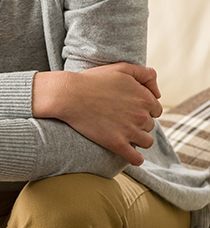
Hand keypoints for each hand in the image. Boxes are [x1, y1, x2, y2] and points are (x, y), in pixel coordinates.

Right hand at [33, 63, 161, 165]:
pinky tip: (130, 155)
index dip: (143, 109)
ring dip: (137, 139)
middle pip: (149, 125)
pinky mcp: (117, 144)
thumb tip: (158, 93)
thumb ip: (146, 74)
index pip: (155, 109)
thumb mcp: (121, 68)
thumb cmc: (92, 80)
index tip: (129, 108)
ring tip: (122, 134)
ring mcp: (130, 131)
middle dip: (138, 123)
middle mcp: (142, 115)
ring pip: (146, 142)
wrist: (68, 95)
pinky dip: (136, 159)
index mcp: (145, 98)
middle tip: (120, 118)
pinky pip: (136, 159)